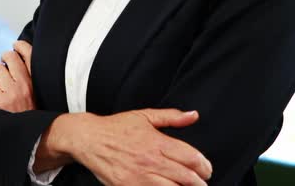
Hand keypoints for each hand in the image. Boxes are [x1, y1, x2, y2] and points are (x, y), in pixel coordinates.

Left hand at [0, 41, 35, 112]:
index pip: (29, 53)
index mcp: (38, 81)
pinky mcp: (0, 100)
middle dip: (5, 59)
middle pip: (10, 57)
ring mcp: (12, 92)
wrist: (32, 135)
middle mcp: (26, 84)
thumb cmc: (34, 111)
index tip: (16, 45)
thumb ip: (32, 75)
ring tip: (2, 81)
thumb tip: (17, 56)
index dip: (20, 46)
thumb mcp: (40, 91)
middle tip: (5, 64)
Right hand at [49, 109, 211, 185]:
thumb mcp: (144, 116)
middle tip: (200, 183)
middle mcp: (151, 161)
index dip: (204, 166)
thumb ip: (171, 117)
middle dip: (199, 183)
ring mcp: (140, 177)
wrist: (88, 139)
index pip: (192, 158)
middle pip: (187, 178)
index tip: (206, 169)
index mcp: (157, 142)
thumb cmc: (115, 128)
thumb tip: (192, 116)